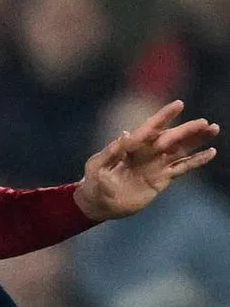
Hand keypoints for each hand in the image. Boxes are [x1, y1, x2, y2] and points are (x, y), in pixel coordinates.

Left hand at [73, 100, 218, 221]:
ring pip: (180, 150)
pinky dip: (196, 161)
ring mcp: (155, 165)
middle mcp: (146, 152)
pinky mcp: (161, 179)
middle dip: (187, 129)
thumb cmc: (93, 182)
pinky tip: (210, 153)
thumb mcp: (97, 166)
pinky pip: (182, 168)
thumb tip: (125, 134)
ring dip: (197, 141)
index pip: (149, 128)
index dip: (164, 116)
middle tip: (205, 122)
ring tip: (213, 130)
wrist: (99, 202)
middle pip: (170, 137)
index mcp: (130, 146)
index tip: (178, 104)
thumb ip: (111, 152)